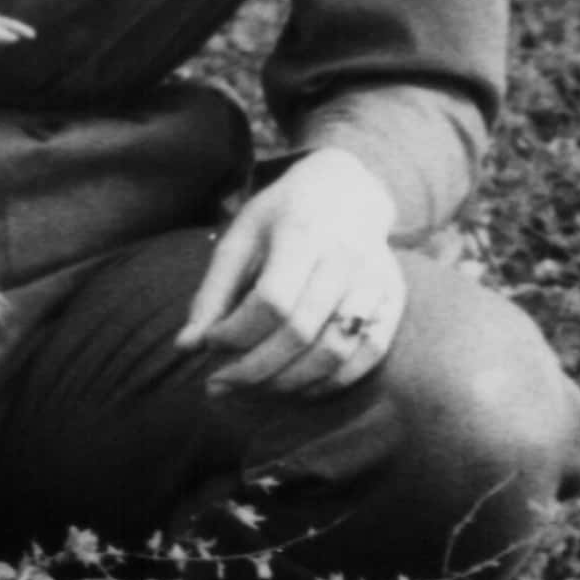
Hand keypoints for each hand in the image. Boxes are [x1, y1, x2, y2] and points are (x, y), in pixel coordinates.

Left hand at [177, 149, 409, 395]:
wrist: (348, 191)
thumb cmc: (282, 218)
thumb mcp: (239, 240)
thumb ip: (213, 293)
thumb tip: (185, 347)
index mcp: (302, 235)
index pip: (273, 301)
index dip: (237, 332)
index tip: (209, 344)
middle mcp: (345, 259)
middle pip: (301, 332)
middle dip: (255, 369)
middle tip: (220, 385)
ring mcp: (375, 281)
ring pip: (336, 350)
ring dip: (291, 381)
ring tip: (253, 388)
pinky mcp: (393, 300)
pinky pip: (368, 354)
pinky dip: (332, 381)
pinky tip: (298, 388)